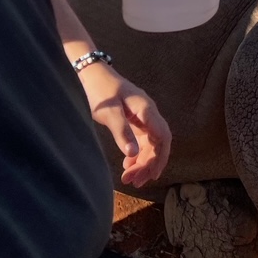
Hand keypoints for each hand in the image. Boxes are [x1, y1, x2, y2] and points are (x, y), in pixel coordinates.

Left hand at [78, 62, 171, 187]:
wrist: (94, 75)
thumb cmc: (101, 92)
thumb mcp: (109, 113)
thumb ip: (122, 132)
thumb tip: (133, 155)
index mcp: (147, 110)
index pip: (163, 137)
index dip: (161, 157)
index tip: (152, 175)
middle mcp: (149, 114)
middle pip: (158, 143)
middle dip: (150, 163)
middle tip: (136, 182)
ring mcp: (143, 116)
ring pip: (150, 143)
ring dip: (143, 161)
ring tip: (130, 178)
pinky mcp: (136, 119)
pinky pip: (142, 140)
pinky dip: (138, 154)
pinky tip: (128, 165)